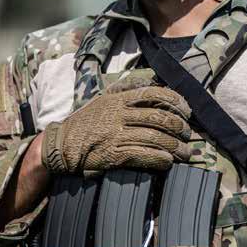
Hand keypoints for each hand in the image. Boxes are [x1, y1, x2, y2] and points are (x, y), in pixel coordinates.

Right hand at [41, 85, 191, 173]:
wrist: (59, 146)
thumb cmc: (86, 123)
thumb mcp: (103, 100)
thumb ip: (126, 91)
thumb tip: (153, 84)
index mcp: (118, 99)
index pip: (155, 93)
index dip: (176, 101)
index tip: (187, 111)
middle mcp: (118, 115)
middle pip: (159, 118)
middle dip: (179, 127)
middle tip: (187, 135)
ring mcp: (114, 135)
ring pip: (154, 138)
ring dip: (174, 147)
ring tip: (184, 153)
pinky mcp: (111, 155)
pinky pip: (142, 155)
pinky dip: (159, 159)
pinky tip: (167, 162)